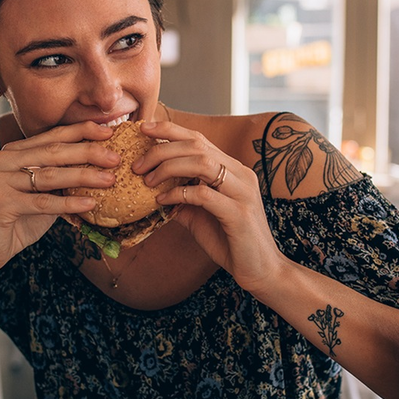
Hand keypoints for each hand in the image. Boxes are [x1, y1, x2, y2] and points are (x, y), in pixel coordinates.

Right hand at [0, 122, 118, 277]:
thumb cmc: (20, 219)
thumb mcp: (43, 192)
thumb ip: (62, 175)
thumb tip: (102, 162)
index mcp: (14, 151)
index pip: (53, 136)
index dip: (83, 132)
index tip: (110, 132)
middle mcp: (3, 159)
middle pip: (54, 152)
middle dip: (89, 153)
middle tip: (117, 158)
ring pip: (50, 175)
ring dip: (85, 177)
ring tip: (111, 180)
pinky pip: (43, 202)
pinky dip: (69, 203)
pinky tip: (91, 204)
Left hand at [133, 121, 286, 293]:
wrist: (260, 270)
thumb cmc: (231, 242)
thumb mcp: (201, 216)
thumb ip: (182, 200)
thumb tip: (154, 191)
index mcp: (233, 170)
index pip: (200, 139)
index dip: (171, 130)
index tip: (144, 128)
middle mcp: (241, 174)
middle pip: (198, 146)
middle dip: (162, 150)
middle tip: (137, 165)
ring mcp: (243, 192)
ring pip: (202, 163)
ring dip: (168, 168)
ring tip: (147, 180)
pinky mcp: (239, 213)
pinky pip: (203, 194)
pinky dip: (178, 193)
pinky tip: (162, 201)